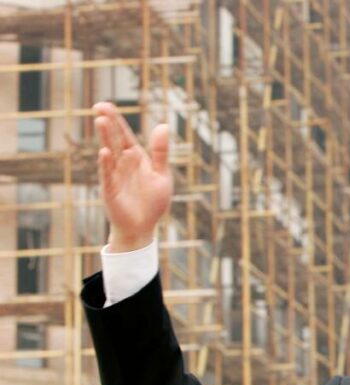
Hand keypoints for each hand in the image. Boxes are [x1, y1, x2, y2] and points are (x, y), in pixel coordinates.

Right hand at [93, 101, 171, 252]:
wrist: (142, 227)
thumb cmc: (152, 202)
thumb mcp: (161, 175)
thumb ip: (161, 152)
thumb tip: (164, 125)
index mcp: (135, 158)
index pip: (124, 135)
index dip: (116, 120)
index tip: (106, 105)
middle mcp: (122, 164)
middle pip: (114, 139)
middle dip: (108, 123)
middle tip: (99, 105)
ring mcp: (114, 176)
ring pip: (109, 153)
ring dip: (105, 137)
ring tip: (101, 120)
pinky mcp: (111, 190)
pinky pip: (108, 175)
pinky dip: (106, 164)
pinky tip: (105, 152)